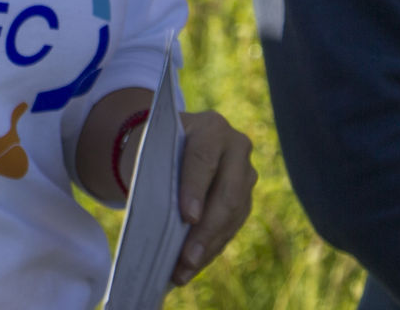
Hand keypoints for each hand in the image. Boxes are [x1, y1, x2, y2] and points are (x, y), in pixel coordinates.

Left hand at [171, 108, 255, 285]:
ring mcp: (246, 173)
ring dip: (209, 246)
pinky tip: (194, 265)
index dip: (195, 188)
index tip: (187, 217)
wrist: (174, 145)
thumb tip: (157, 217)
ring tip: (184, 270)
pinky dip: (212, 247)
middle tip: (187, 258)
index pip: (203, 158)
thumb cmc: (158, 148)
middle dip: (206, 230)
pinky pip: (233, 226)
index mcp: (210, 127)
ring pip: (233, 214)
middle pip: (226, 192)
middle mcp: (236, 147)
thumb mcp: (153, 150)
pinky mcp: (246, 197)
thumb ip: (157, 172)